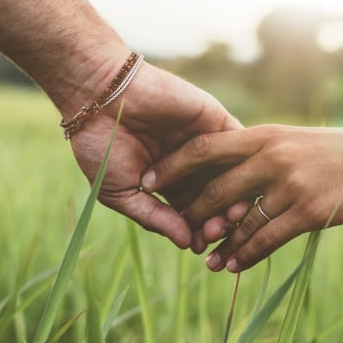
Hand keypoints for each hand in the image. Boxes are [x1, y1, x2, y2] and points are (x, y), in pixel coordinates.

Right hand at [67, 56, 241, 248]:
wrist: (99, 97)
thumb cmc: (101, 146)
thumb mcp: (122, 192)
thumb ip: (155, 218)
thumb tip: (186, 244)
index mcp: (168, 184)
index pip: (192, 214)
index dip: (198, 231)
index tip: (199, 245)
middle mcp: (191, 166)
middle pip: (216, 199)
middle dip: (218, 219)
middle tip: (216, 232)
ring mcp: (205, 142)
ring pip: (231, 175)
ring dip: (234, 196)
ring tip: (230, 215)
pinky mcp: (214, 120)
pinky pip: (238, 144)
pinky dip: (242, 164)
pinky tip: (240, 183)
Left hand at [141, 124, 342, 271]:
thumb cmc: (335, 150)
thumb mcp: (291, 140)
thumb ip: (258, 152)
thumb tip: (225, 174)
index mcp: (263, 135)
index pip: (204, 148)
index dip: (172, 166)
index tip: (150, 180)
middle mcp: (271, 156)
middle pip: (215, 190)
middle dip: (193, 214)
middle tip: (181, 232)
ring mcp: (289, 184)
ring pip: (239, 221)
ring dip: (219, 244)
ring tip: (205, 260)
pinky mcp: (308, 211)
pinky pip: (266, 239)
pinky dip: (246, 255)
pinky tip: (233, 266)